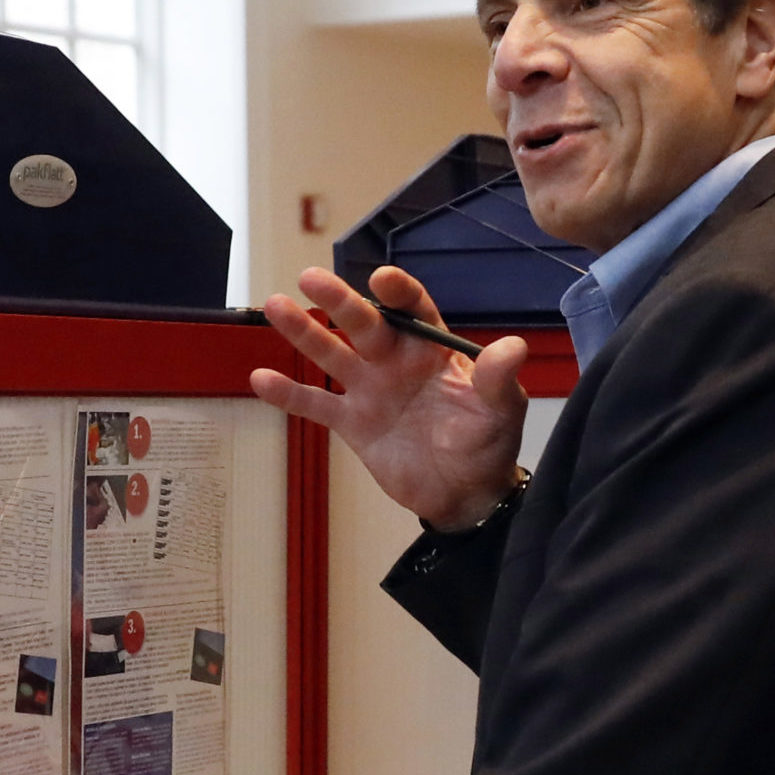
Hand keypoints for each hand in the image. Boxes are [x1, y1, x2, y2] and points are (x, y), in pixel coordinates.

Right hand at [251, 267, 528, 530]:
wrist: (467, 495)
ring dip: (303, 332)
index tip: (383, 281)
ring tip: (276, 306)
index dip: (399, 292)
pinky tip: (261, 378)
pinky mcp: (353, 424)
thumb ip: (500, 379)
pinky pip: (316, 404)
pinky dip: (289, 394)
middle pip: (363, 323)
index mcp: (432, 349)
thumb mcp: (502, 410)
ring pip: (331, 353)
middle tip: (311, 279)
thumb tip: (514, 347)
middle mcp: (396, 361)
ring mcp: (370, 390)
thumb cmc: (488, 443)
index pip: (413, 309)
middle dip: (339, 300)